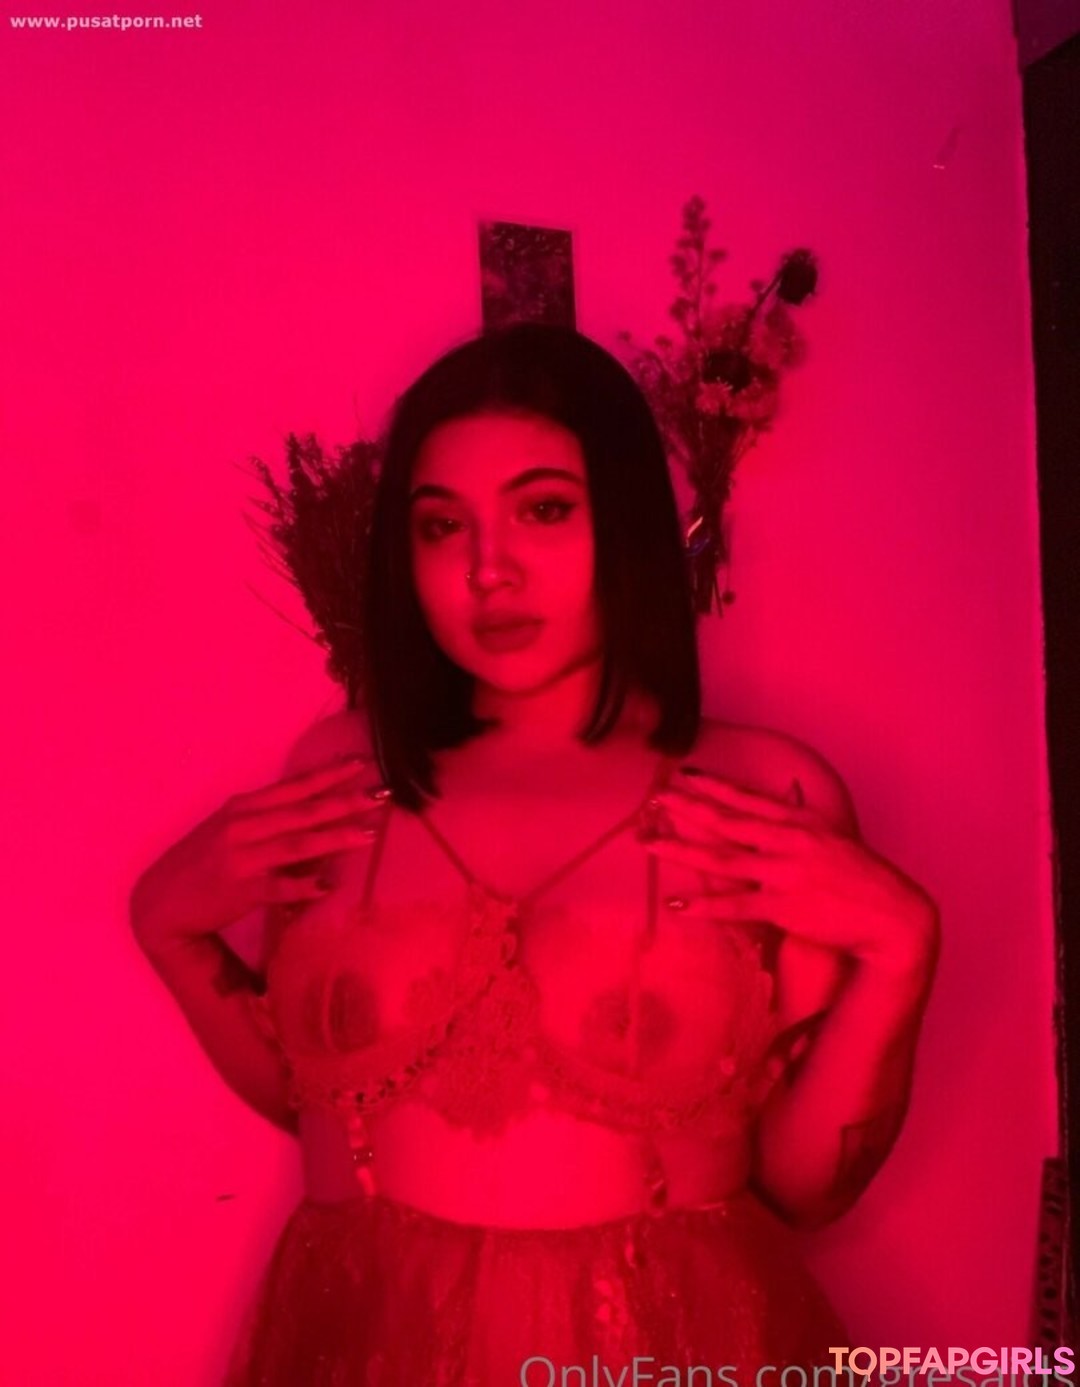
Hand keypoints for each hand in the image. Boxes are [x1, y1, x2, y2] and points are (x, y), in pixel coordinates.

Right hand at [129, 754, 388, 953]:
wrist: (159, 903)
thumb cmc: (200, 865)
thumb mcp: (230, 833)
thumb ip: (268, 823)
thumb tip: (316, 819)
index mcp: (243, 808)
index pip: (294, 787)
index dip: (329, 775)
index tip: (362, 763)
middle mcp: (243, 827)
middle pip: (303, 811)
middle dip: (344, 802)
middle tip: (381, 795)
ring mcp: (241, 858)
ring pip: (297, 844)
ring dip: (335, 838)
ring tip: (368, 834)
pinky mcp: (240, 890)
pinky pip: (279, 886)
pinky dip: (304, 885)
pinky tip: (329, 886)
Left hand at [640, 767, 939, 974]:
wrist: (895, 916)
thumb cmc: (865, 879)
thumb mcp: (835, 837)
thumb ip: (805, 818)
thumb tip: (789, 793)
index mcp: (800, 822)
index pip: (747, 799)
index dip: (713, 786)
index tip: (683, 776)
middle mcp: (788, 841)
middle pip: (726, 822)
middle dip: (686, 809)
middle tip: (653, 800)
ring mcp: (784, 873)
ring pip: (721, 859)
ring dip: (680, 851)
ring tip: (648, 843)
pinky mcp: (783, 908)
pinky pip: (735, 906)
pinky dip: (704, 907)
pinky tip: (677, 906)